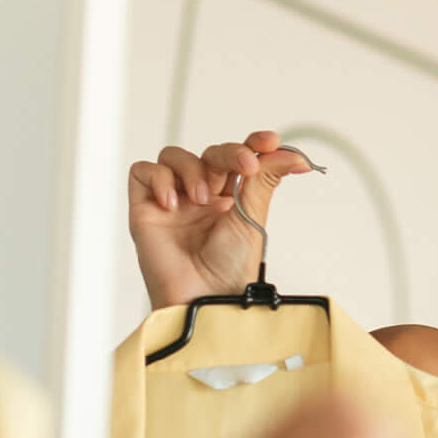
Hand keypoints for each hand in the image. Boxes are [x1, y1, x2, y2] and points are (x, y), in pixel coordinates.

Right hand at [125, 130, 318, 309]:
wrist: (204, 296)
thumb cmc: (229, 268)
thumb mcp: (253, 217)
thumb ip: (265, 180)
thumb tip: (293, 155)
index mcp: (230, 198)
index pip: (237, 158)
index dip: (253, 144)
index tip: (271, 142)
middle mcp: (200, 196)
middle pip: (209, 153)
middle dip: (228, 153)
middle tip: (245, 166)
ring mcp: (172, 200)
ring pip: (174, 156)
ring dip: (192, 169)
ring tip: (202, 200)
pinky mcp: (145, 208)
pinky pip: (143, 172)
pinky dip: (159, 180)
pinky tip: (173, 205)